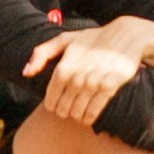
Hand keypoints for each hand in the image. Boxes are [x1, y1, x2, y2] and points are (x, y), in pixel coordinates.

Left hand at [23, 23, 150, 124]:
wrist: (127, 36)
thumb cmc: (93, 39)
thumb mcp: (66, 40)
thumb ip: (42, 53)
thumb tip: (26, 73)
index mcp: (63, 67)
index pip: (50, 100)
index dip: (52, 105)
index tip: (57, 104)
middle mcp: (76, 77)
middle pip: (63, 109)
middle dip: (64, 112)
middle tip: (69, 109)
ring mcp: (93, 83)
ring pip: (77, 113)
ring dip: (77, 116)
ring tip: (79, 112)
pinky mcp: (109, 87)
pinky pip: (93, 112)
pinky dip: (89, 118)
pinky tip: (89, 115)